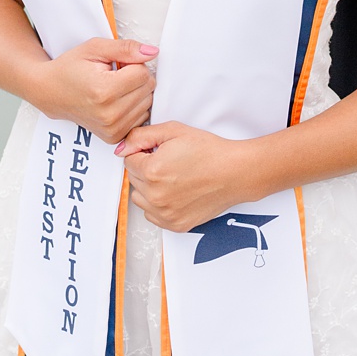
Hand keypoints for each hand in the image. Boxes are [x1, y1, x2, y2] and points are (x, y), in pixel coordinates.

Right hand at [33, 37, 157, 143]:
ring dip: (136, 93)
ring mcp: (111, 129)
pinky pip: (141, 118)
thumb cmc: (70, 69)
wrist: (50, 92)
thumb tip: (152, 52)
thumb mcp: (95, 48)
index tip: (115, 66)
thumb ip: (126, 49)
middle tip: (113, 76)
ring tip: (113, 89)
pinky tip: (116, 102)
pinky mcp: (113, 137)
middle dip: (136, 78)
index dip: (132, 64)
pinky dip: (133, 108)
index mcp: (104, 91)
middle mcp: (109, 114)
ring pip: (148, 104)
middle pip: (148, 89)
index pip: (143, 73)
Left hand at [116, 123, 281, 233]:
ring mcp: (164, 213)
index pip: (129, 160)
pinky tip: (176, 193)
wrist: (235, 172)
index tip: (160, 151)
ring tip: (172, 178)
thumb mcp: (174, 131)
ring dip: (149, 188)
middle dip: (146, 168)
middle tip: (170, 162)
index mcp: (151, 170)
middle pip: (134, 179)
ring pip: (139, 198)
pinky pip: (152, 215)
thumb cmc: (210, 151)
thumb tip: (121, 148)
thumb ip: (142, 136)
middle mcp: (154, 195)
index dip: (144, 152)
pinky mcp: (174, 224)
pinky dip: (158, 204)